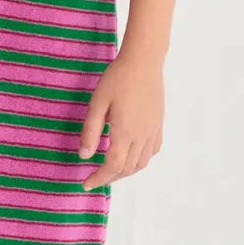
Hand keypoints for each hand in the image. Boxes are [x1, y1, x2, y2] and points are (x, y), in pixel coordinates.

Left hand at [76, 46, 163, 190]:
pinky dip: (141, 160)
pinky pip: (153, 150)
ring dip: (126, 172)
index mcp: (125, 132)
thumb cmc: (117, 78)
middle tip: (95, 177)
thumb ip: (90, 131)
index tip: (86, 183)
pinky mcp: (158, 123)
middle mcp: (142, 135)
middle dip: (110, 177)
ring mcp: (153, 130)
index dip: (99, 178)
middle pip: (127, 168)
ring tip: (111, 171)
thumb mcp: (97, 103)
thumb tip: (84, 156)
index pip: (112, 166)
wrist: (144, 61)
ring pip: (142, 163)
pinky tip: (132, 156)